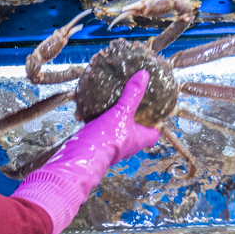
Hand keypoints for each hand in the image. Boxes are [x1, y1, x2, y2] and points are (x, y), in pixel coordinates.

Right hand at [12, 70, 161, 233]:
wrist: (79, 158)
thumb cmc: (105, 140)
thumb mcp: (121, 113)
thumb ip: (132, 95)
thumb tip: (144, 75)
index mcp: (138, 140)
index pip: (154, 135)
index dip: (156, 124)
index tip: (155, 111)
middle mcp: (127, 147)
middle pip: (137, 135)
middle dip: (136, 122)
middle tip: (134, 105)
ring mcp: (112, 148)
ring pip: (119, 134)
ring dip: (117, 124)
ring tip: (114, 106)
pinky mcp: (97, 146)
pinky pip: (102, 134)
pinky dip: (100, 124)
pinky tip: (95, 112)